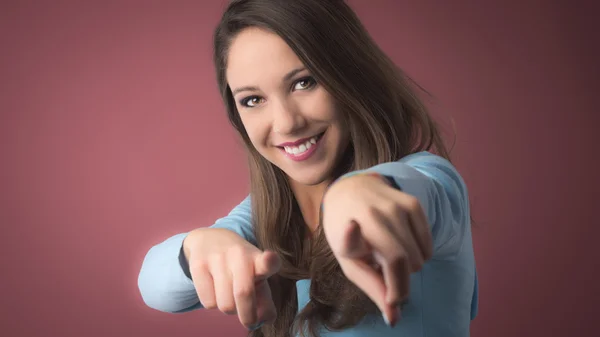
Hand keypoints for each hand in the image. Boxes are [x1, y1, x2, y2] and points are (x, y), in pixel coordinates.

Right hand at [183, 228, 280, 329]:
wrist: (210, 239)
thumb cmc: (241, 266)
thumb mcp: (257, 276)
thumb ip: (264, 300)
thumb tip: (264, 319)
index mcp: (258, 257)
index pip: (265, 259)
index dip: (269, 261)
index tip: (271, 258)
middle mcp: (239, 254)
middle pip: (243, 293)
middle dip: (248, 316)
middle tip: (250, 322)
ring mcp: (217, 257)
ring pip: (225, 304)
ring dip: (229, 309)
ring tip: (229, 295)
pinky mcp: (198, 264)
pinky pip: (208, 302)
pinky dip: (213, 304)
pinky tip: (214, 290)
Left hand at [321, 173, 432, 325]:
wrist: (351, 190)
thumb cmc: (346, 231)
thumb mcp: (350, 262)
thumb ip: (373, 289)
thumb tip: (395, 319)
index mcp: (349, 230)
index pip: (357, 241)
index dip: (357, 243)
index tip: (362, 246)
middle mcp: (374, 214)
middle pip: (405, 263)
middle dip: (399, 282)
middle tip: (384, 274)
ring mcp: (396, 207)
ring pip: (420, 258)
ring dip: (408, 267)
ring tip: (389, 253)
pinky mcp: (413, 204)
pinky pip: (428, 246)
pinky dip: (420, 254)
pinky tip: (402, 244)